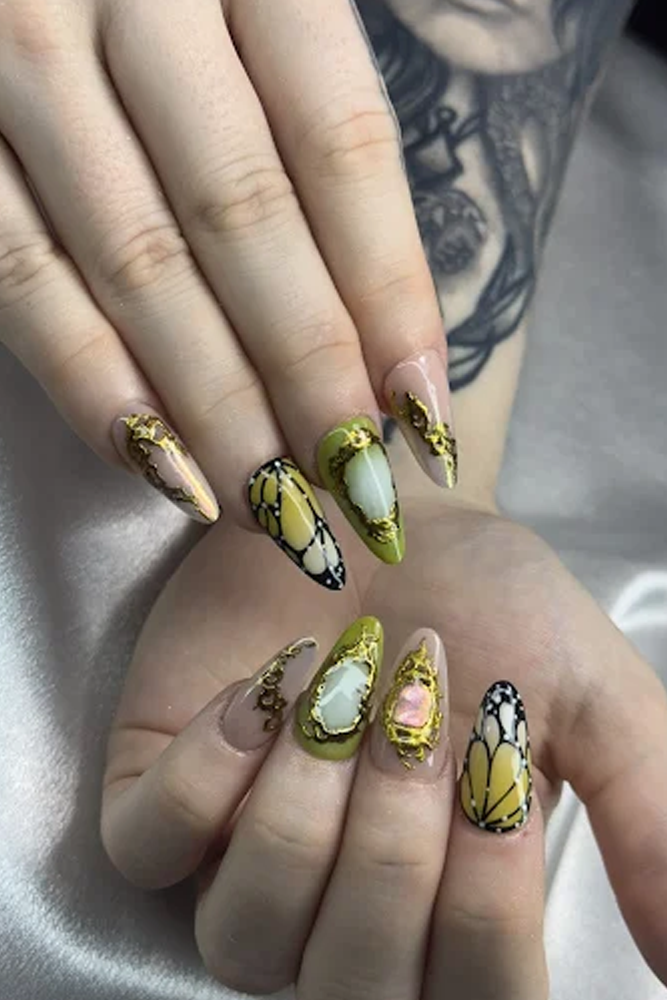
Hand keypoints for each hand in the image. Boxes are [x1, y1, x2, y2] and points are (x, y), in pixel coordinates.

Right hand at [0, 0, 453, 577]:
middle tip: (355, 489)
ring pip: (135, 262)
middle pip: (242, 217)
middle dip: (307, 372)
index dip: (389, 292)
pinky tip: (160, 465)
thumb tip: (397, 314)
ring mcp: (23, 61)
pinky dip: (92, 381)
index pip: (341, 147)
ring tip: (274, 503)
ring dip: (213, 404)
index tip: (423, 416)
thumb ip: (325, 118)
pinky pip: (22, 278)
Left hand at [100, 443, 666, 994]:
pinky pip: (150, 847)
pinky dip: (211, 770)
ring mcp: (236, 864)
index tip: (496, 743)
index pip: (472, 996)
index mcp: (451, 912)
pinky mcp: (154, 795)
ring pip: (246, 936)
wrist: (385, 511)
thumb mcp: (591, 700)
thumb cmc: (489, 603)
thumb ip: (648, 819)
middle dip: (396, 834)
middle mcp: (340, 916)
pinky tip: (263, 688)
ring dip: (307, 804)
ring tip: (340, 688)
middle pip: (355, 983)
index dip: (489, 891)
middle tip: (416, 703)